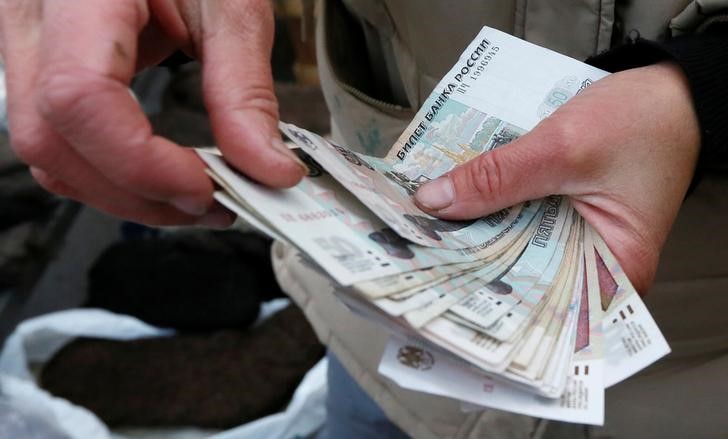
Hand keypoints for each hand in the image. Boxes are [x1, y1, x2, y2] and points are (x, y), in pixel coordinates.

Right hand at [0, 0, 306, 226]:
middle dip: (137, 192)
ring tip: (194, 197)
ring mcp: (26, 39)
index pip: (79, 96)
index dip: (142, 162)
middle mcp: (30, 15)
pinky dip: (111, 169)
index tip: (207, 187)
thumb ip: (244, 89)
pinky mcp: (43, 60)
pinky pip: (59, 134)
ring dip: (123, 191)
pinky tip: (163, 173)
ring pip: (47, 148)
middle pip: (52, 138)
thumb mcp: (230, 2)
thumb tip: (268, 170)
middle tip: (212, 204)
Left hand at [414, 62, 699, 292]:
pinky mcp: (567, 220)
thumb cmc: (642, 121)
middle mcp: (595, 269)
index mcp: (612, 274)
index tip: (432, 281)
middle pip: (522, 277)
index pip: (536, 303)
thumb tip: (433, 202)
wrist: (670, 91)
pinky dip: (496, 212)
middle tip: (416, 255)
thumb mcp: (563, 148)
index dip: (483, 293)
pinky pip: (524, 223)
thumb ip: (497, 176)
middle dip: (471, 263)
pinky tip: (457, 208)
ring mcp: (581, 243)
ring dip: (479, 234)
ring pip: (518, 248)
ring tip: (425, 234)